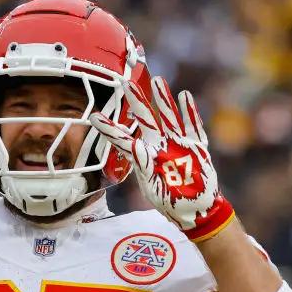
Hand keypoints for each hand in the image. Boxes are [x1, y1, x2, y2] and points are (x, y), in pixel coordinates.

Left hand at [90, 77, 233, 241]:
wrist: (196, 211)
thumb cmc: (170, 202)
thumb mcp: (153, 188)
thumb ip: (145, 166)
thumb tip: (136, 146)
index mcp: (145, 158)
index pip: (123, 140)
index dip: (109, 129)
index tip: (94, 117)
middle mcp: (160, 147)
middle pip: (147, 120)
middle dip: (138, 101)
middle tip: (126, 82)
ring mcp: (179, 145)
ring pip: (169, 118)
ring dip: (163, 100)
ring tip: (157, 80)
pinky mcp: (196, 148)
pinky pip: (193, 127)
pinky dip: (190, 112)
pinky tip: (184, 96)